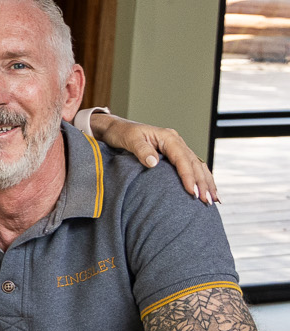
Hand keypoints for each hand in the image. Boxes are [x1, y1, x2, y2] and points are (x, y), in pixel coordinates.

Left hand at [91, 113, 217, 203]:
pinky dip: (201, 179)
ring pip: (197, 166)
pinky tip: (208, 190)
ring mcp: (177, 148)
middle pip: (194, 164)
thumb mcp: (129, 140)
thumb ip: (141, 150)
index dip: (188, 177)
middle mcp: (176, 142)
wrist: (117, 129)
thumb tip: (154, 163)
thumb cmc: (122, 133)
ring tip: (214, 200)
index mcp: (168, 138)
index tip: (192, 192)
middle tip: (206, 202)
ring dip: (207, 183)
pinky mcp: (174, 155)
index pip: (182, 159)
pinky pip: (192, 167)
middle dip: (202, 183)